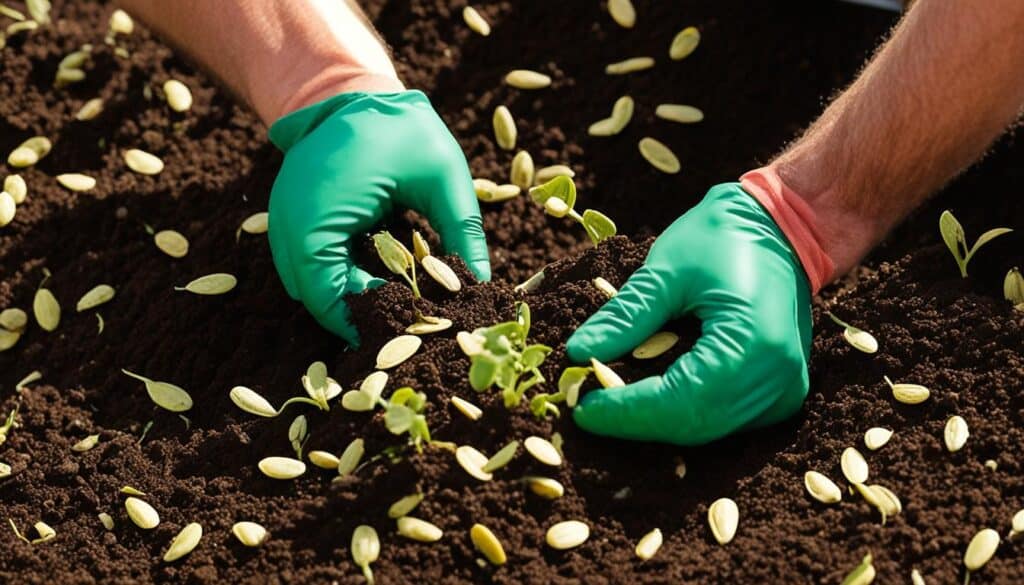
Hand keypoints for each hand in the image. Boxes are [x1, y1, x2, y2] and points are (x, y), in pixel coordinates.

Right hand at [267, 90, 489, 344]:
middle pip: (314, 296)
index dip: (364, 318)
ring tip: (395, 304)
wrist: (352, 89)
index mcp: (320, 212)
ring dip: (346, 295)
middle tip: (404, 323)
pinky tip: (377, 277)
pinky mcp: (291, 219)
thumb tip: (481, 283)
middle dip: (358, 312)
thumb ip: (462, 231)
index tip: (407, 324)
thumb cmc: (399, 127)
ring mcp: (284, 220)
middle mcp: (290, 222)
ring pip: (307, 284)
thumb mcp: (443, 175)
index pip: (327, 294)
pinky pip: (308, 263)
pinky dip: (338, 275)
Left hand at [566, 183, 812, 444]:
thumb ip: (625, 318)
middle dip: (636, 421)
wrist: (781, 228)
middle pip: (695, 424)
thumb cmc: (724, 238)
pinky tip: (645, 398)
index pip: (681, 401)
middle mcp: (779, 380)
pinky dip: (680, 413)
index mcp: (753, 344)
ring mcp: (784, 393)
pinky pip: (723, 419)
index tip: (582, 408)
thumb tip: (578, 354)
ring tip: (609, 403)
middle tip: (586, 408)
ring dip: (655, 421)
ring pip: (707, 429)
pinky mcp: (779, 395)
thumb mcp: (666, 271)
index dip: (627, 411)